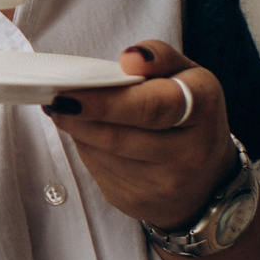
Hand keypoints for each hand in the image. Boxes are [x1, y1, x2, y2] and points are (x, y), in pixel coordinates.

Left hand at [44, 39, 236, 229]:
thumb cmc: (190, 114)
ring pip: (102, 154)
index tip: (69, 93)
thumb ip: (158, 57)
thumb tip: (128, 59)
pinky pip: (98, 171)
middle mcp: (189, 154)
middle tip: (55, 100)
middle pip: (118, 136)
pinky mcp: (137, 202)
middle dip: (79, 117)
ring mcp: (163, 185)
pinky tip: (88, 135)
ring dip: (78, 131)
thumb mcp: (187, 76)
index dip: (106, 102)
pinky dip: (87, 149)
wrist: (205, 180)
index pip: (151, 107)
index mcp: (203, 109)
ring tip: (67, 112)